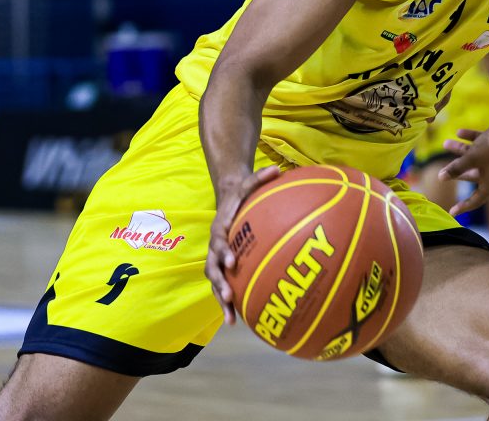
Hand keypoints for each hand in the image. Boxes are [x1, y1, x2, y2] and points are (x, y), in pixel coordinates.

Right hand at [205, 165, 281, 325]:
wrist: (228, 199)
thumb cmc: (241, 193)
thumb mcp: (249, 182)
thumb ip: (260, 177)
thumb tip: (277, 168)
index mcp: (220, 228)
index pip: (219, 241)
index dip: (223, 251)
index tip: (231, 261)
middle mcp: (215, 246)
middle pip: (212, 267)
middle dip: (219, 283)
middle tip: (228, 296)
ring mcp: (218, 258)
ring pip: (215, 282)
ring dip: (221, 300)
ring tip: (231, 319)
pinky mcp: (224, 267)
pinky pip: (225, 286)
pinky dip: (229, 303)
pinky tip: (239, 320)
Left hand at [437, 123, 488, 216]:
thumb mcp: (473, 159)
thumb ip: (457, 168)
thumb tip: (440, 178)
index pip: (477, 198)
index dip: (464, 206)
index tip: (452, 212)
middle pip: (473, 174)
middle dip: (457, 171)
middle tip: (443, 170)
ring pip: (476, 156)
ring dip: (460, 150)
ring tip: (445, 143)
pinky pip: (482, 143)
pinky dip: (471, 138)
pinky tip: (459, 131)